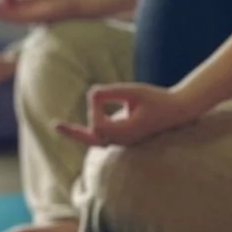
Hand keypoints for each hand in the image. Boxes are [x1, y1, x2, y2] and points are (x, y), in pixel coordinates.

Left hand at [55, 83, 196, 147]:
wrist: (176, 111)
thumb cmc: (157, 99)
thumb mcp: (133, 91)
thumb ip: (111, 92)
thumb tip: (90, 95)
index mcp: (125, 132)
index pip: (98, 124)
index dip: (94, 107)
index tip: (100, 93)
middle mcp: (122, 140)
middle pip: (91, 138)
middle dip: (73, 132)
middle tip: (55, 125)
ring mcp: (123, 140)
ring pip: (95, 139)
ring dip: (78, 133)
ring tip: (59, 127)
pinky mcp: (123, 136)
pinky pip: (101, 137)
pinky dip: (87, 132)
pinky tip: (75, 129)